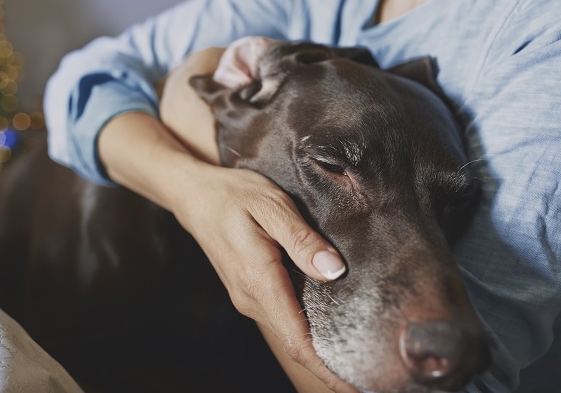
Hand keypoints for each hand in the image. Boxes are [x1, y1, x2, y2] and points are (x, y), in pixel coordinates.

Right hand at [158, 46, 355, 391]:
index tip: (357, 385)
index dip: (329, 369)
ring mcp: (249, 298)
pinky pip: (283, 321)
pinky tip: (329, 331)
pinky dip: (307, 334)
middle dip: (333, 366)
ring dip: (321, 351)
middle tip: (375, 376)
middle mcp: (252, 299)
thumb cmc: (233, 196)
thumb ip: (302, 240)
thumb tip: (334, 272)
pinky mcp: (251, 292)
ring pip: (291, 335)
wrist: (194, 196)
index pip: (298, 340)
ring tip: (359, 358)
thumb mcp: (271, 206)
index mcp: (259, 281)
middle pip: (297, 346)